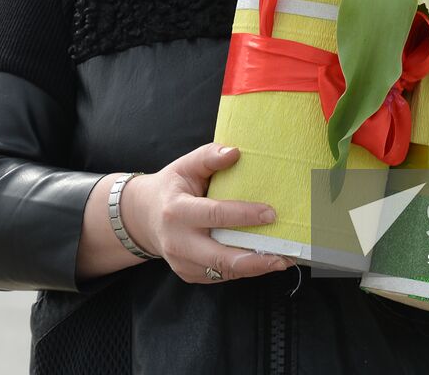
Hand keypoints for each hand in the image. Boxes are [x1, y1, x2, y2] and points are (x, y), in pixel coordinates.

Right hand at [120, 143, 293, 284]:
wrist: (143, 217)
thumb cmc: (171, 187)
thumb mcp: (185, 166)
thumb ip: (209, 156)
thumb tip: (235, 152)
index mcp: (176, 211)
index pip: (215, 215)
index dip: (244, 216)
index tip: (272, 214)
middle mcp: (178, 241)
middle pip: (219, 257)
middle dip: (254, 259)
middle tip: (284, 255)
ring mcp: (182, 263)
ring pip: (223, 271)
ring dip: (255, 268)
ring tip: (283, 259)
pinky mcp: (189, 275)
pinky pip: (221, 275)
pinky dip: (244, 270)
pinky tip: (264, 261)